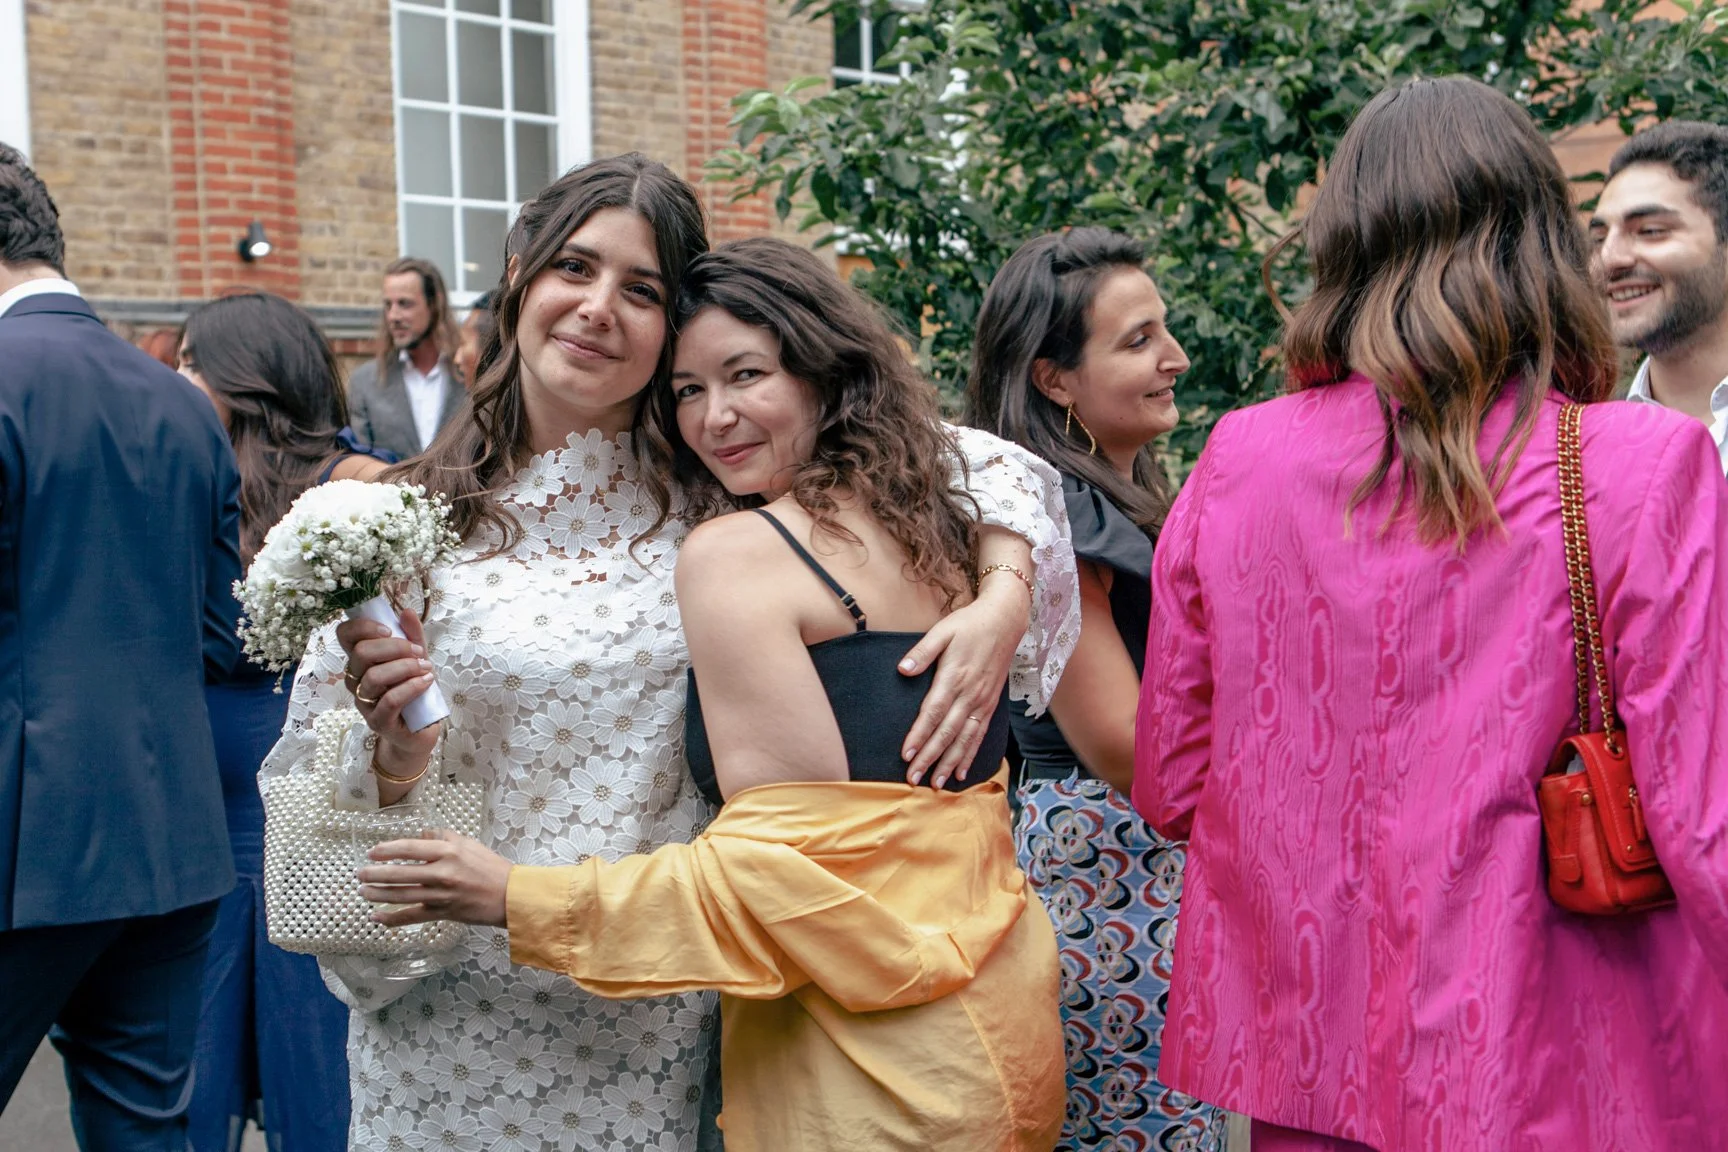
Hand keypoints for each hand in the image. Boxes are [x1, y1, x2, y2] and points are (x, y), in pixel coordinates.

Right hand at [336, 609, 440, 782]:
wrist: (421, 729)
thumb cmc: (415, 690)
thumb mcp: (416, 658)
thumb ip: (412, 636)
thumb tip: (406, 611)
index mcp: (360, 661)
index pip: (344, 636)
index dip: (362, 627)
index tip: (389, 629)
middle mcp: (355, 680)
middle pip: (361, 654)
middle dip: (395, 647)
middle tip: (419, 652)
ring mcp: (364, 702)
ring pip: (375, 677)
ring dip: (406, 668)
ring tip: (427, 669)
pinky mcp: (378, 721)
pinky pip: (391, 700)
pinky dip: (412, 687)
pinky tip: (427, 682)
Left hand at [357, 830, 512, 928]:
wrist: (510, 895)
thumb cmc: (491, 867)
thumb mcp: (468, 844)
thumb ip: (443, 837)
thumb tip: (421, 834)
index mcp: (448, 851)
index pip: (409, 848)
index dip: (387, 850)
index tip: (372, 852)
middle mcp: (442, 873)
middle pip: (400, 873)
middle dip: (375, 874)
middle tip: (360, 873)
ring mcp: (441, 895)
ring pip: (402, 895)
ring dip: (378, 894)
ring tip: (363, 892)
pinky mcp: (442, 913)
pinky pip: (412, 917)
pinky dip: (393, 919)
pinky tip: (377, 917)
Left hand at [896, 576, 1026, 787]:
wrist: (1005, 621)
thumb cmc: (970, 624)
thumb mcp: (943, 630)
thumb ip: (923, 652)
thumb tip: (903, 669)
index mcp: (954, 677)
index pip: (933, 713)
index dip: (919, 735)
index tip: (906, 755)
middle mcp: (970, 694)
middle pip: (947, 733)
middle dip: (930, 758)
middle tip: (913, 779)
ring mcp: (982, 702)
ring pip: (965, 740)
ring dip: (949, 763)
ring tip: (936, 783)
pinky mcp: (990, 705)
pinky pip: (979, 735)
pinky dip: (970, 755)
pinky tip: (961, 772)